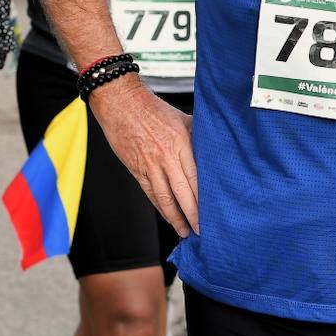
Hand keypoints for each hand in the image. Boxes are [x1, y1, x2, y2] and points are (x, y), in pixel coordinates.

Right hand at [90, 77, 199, 236]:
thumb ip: (198, 136)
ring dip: (175, 217)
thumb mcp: (183, 118)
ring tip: (185, 231)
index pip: (195, 177)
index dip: (203, 197)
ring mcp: (149, 165)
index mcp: (181, 143)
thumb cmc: (154, 109)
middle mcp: (165, 157)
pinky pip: (150, 193)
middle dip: (193, 213)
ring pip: (164, 197)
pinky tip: (168, 217)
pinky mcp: (136, 169)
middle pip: (182, 191)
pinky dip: (160, 207)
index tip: (213, 211)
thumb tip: (215, 150)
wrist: (121, 104)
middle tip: (203, 230)